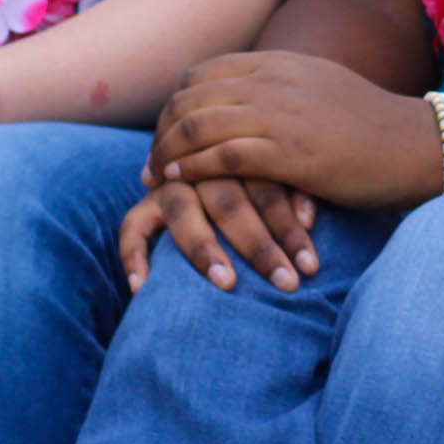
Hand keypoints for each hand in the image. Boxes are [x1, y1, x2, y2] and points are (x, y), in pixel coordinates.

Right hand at [120, 173, 321, 294]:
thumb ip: (296, 197)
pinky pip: (132, 229)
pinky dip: (136, 256)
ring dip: (205, 248)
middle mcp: (204, 168)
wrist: (213, 169)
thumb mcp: (286, 183)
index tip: (310, 267)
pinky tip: (144, 288)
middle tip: (286, 284)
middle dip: (259, 246)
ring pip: (183, 212)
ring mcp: (171, 185)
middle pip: (229, 202)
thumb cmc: (267, 190)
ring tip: (228, 284)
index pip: (268, 189)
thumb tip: (310, 226)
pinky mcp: (145, 207)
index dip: (290, 229)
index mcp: (243, 154)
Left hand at [148, 52, 443, 211]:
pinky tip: (178, 183)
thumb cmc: (370, 125)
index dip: (175, 105)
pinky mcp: (289, 152)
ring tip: (156, 176)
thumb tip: (245, 100)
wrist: (415, 143)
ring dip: (167, 152)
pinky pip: (220, 156)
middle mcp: (273, 80)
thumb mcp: (318, 87)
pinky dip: (190, 170)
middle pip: (190, 98)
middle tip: (151, 162)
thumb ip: (279, 87)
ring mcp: (280, 114)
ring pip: (197, 124)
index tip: (166, 134)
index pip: (201, 74)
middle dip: (162, 130)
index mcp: (278, 62)